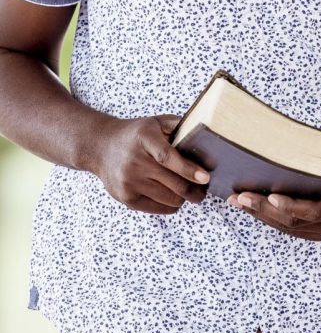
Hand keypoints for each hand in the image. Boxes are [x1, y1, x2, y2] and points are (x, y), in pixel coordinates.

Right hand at [91, 114, 209, 214]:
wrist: (101, 147)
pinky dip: (171, 204)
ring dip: (184, 197)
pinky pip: (159, 209)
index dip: (189, 169)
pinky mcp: (126, 198)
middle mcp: (134, 161)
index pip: (167, 158)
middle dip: (196, 190)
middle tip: (204, 188)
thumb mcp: (155, 122)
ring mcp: (129, 182)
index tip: (206, 177)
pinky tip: (170, 194)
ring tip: (186, 189)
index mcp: (144, 138)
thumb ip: (179, 126)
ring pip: (170, 200)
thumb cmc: (136, 135)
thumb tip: (206, 136)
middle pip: (174, 184)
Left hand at [227, 148, 320, 240]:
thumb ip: (312, 155)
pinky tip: (256, 210)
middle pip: (296, 222)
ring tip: (240, 203)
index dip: (289, 206)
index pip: (312, 210)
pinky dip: (274, 221)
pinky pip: (296, 231)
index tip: (269, 196)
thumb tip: (274, 140)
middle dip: (264, 210)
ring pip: (292, 229)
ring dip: (263, 217)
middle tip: (240, 198)